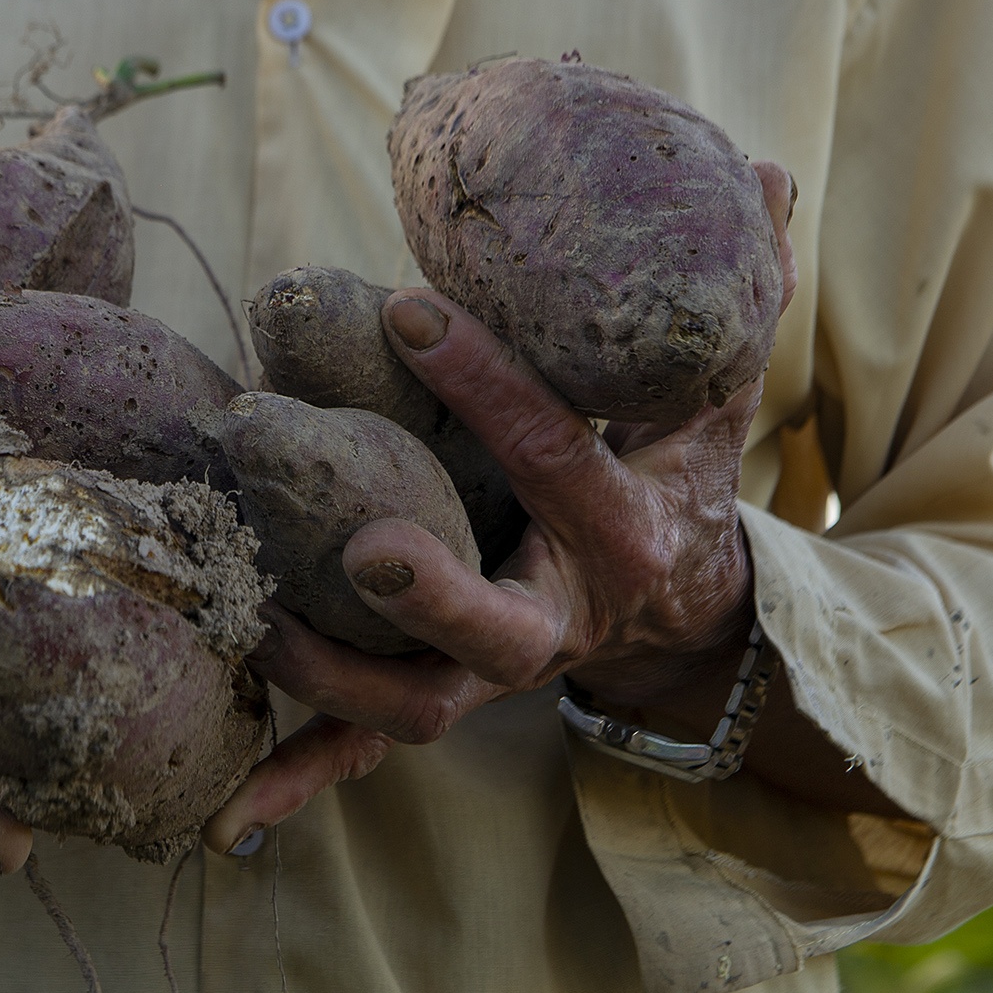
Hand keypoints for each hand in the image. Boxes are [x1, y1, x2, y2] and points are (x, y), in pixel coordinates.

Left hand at [202, 164, 889, 850]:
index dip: (487, 385)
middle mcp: (556, 617)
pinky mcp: (444, 703)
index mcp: (620, 531)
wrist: (678, 615)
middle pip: (501, 629)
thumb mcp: (714, 400)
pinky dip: (304, 782)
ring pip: (417, 707)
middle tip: (370, 547)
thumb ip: (727, 304)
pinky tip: (226, 818)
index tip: (404, 310)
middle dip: (439, 596)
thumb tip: (766, 173)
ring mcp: (494, 675)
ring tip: (252, 624)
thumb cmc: (673, 481)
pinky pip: (368, 755)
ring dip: (333, 681)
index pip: (555, 454)